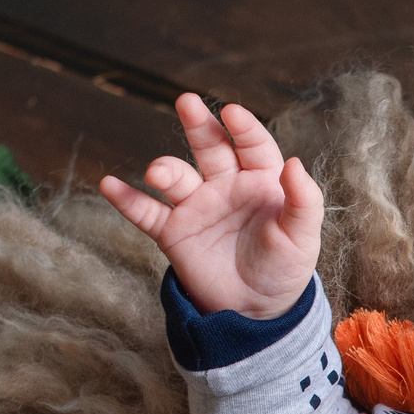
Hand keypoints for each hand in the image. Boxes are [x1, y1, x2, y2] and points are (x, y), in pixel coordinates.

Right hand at [98, 93, 322, 319]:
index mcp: (260, 180)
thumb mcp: (302, 237)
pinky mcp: (174, 232)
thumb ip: (303, 200)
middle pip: (210, 147)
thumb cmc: (285, 268)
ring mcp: (197, 206)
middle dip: (199, 125)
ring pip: (177, 177)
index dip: (243, 127)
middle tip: (187, 102)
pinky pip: (147, 212)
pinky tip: (109, 185)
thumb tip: (296, 163)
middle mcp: (226, 185)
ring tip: (158, 173)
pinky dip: (127, 200)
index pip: (252, 145)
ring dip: (165, 170)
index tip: (232, 113)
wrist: (256, 310)